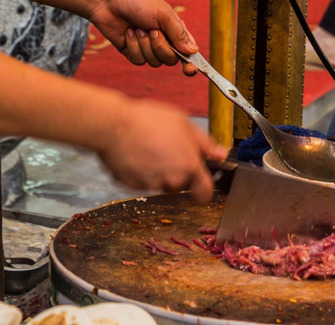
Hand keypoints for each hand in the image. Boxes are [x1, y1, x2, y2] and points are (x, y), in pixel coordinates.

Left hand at [85, 0, 197, 74]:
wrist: (111, 2)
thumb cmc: (139, 2)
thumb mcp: (163, 14)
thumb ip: (178, 33)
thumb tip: (193, 51)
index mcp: (174, 30)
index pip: (187, 52)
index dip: (190, 63)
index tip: (189, 70)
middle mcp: (163, 41)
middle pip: (169, 60)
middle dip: (160, 47)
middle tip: (152, 30)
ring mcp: (147, 48)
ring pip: (153, 62)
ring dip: (144, 45)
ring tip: (137, 28)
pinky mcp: (132, 52)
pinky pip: (138, 60)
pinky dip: (133, 47)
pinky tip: (128, 33)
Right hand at [95, 99, 227, 203]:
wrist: (113, 127)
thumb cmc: (147, 121)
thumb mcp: (183, 123)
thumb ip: (204, 143)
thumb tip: (221, 154)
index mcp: (189, 166)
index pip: (204, 193)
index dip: (204, 191)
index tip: (200, 187)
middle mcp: (171, 180)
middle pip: (178, 185)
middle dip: (174, 172)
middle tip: (163, 151)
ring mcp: (150, 184)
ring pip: (158, 182)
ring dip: (155, 170)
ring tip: (146, 148)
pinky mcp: (132, 185)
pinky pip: (140, 181)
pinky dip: (138, 171)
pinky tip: (134, 153)